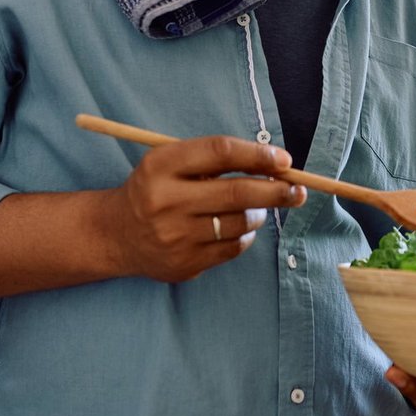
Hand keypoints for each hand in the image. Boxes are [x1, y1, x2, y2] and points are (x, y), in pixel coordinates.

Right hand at [105, 135, 304, 282]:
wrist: (116, 234)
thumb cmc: (156, 189)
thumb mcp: (171, 162)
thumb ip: (214, 159)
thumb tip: (277, 165)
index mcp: (161, 166)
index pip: (220, 152)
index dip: (258, 155)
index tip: (284, 161)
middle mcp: (165, 200)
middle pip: (237, 193)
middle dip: (276, 191)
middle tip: (299, 191)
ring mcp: (174, 236)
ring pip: (240, 223)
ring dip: (258, 214)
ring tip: (255, 208)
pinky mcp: (184, 263)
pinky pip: (233, 248)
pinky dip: (245, 236)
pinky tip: (236, 228)